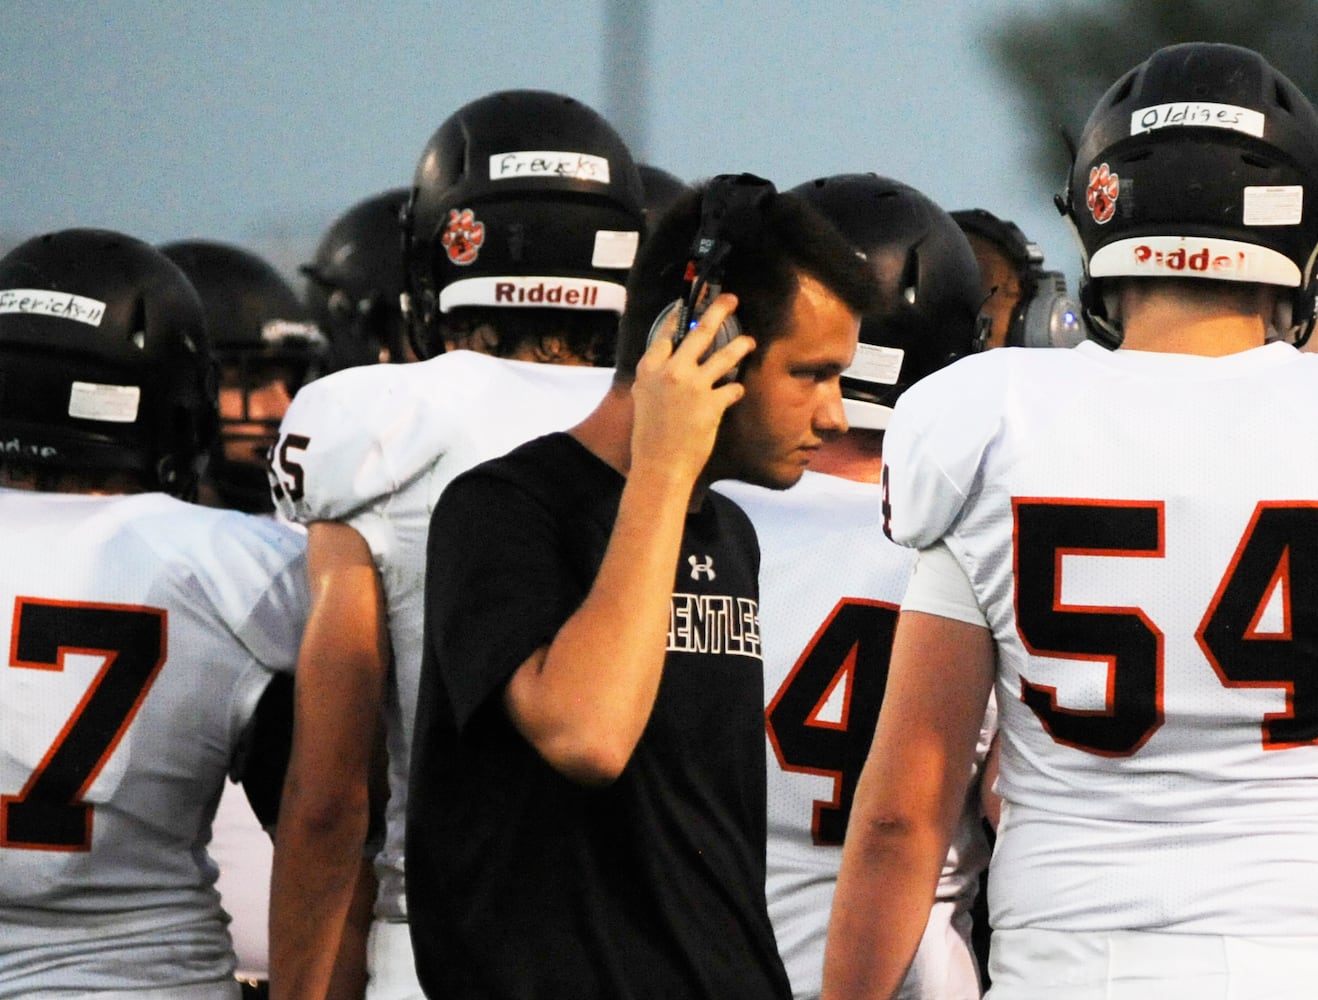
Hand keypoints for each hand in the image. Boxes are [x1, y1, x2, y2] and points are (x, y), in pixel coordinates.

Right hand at [629, 293, 755, 485]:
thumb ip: (655, 378)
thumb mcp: (644, 399)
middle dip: (718, 311)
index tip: (689, 304)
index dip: (679, 317)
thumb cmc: (649, 436)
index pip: (666, 334)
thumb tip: (668, 363)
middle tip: (731, 299)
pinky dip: (735, 390)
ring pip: (725, 356)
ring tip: (750, 341)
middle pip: (700, 333)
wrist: (659, 465)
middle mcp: (671, 372)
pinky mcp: (712, 403)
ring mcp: (693, 386)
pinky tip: (736, 392)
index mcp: (650, 369)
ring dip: (741, 346)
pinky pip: (732, 389)